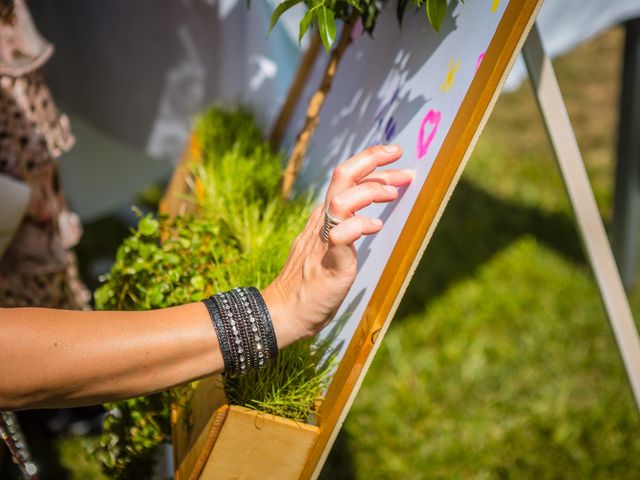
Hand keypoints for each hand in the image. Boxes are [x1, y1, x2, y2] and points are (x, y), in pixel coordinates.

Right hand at [262, 144, 413, 347]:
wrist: (285, 312)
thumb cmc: (309, 285)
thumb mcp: (326, 249)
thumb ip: (340, 231)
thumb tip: (362, 219)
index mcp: (322, 219)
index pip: (345, 180)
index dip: (369, 164)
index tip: (393, 158)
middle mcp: (321, 223)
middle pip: (342, 177)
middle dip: (371, 160)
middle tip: (397, 155)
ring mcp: (323, 240)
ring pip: (342, 200)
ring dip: (370, 190)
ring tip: (393, 192)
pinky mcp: (329, 262)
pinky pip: (342, 235)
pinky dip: (360, 226)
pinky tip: (376, 226)